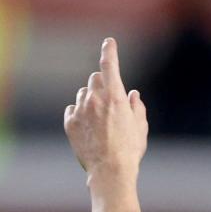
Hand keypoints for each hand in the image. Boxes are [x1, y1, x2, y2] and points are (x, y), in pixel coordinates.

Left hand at [64, 38, 147, 175]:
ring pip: (83, 94)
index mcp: (115, 97)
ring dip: (91, 100)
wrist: (110, 170)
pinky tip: (90, 129)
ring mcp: (80, 110)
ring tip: (101, 121)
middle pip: (95, 78)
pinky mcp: (69, 122)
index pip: (110, 65)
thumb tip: (133, 95)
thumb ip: (137, 107)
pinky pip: (73, 109)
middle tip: (110, 100)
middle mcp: (95, 99)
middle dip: (103, 84)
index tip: (109, 42)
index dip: (110, 51)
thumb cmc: (130, 149)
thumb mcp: (140, 127)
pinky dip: (81, 113)